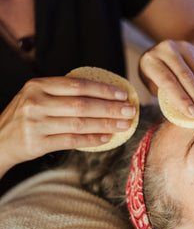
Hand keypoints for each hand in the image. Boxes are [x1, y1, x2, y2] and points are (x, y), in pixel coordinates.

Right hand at [0, 76, 136, 175]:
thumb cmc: (27, 116)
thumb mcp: (37, 97)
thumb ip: (63, 93)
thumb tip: (105, 94)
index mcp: (38, 86)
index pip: (77, 85)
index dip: (103, 89)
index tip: (123, 94)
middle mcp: (35, 102)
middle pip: (82, 105)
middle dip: (110, 108)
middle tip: (130, 111)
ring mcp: (35, 124)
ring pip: (80, 124)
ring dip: (106, 124)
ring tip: (125, 125)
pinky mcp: (37, 144)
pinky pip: (72, 141)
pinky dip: (93, 139)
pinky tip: (108, 138)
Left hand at [139, 39, 193, 118]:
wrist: (163, 54)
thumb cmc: (156, 78)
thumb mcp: (154, 86)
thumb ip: (167, 97)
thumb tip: (187, 115)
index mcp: (151, 61)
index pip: (168, 82)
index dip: (182, 99)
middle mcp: (167, 50)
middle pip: (186, 77)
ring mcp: (183, 48)